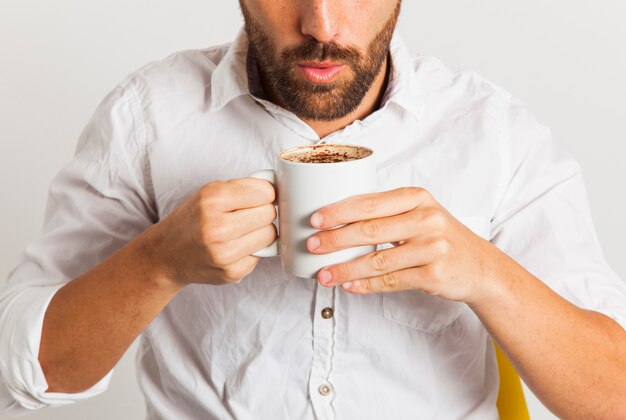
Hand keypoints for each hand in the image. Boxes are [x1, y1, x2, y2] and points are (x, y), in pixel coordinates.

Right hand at [148, 178, 276, 287]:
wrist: (167, 255)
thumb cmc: (193, 219)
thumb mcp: (209, 192)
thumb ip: (243, 187)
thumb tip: (278, 189)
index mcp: (212, 200)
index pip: (265, 192)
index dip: (264, 193)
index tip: (257, 197)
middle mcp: (217, 227)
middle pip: (269, 213)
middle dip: (262, 212)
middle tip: (246, 215)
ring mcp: (224, 253)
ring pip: (270, 235)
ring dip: (260, 231)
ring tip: (240, 231)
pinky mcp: (231, 272)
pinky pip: (261, 255)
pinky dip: (252, 250)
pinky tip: (234, 248)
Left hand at [306, 187, 501, 303]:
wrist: (480, 267)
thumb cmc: (441, 237)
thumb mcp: (420, 214)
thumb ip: (387, 212)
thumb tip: (337, 220)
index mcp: (417, 198)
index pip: (370, 203)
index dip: (339, 211)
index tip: (314, 219)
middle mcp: (427, 219)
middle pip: (370, 230)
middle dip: (335, 239)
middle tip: (311, 246)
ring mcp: (432, 248)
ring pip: (377, 260)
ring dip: (345, 268)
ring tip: (324, 275)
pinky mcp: (434, 275)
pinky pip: (391, 281)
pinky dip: (366, 285)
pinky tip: (348, 285)